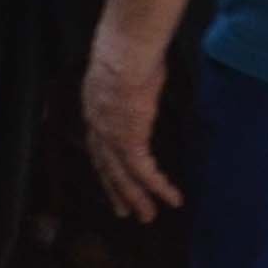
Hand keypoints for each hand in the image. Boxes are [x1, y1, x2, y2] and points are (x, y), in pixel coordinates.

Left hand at [83, 18, 180, 220]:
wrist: (124, 53)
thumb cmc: (129, 50)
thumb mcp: (126, 68)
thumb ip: (131, 82)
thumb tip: (144, 77)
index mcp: (94, 108)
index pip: (97, 144)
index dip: (105, 163)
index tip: (112, 178)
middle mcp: (97, 127)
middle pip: (105, 167)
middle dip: (116, 191)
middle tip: (123, 211)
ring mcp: (111, 136)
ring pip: (123, 176)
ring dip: (137, 198)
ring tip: (148, 217)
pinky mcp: (129, 141)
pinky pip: (145, 172)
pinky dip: (159, 187)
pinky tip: (173, 198)